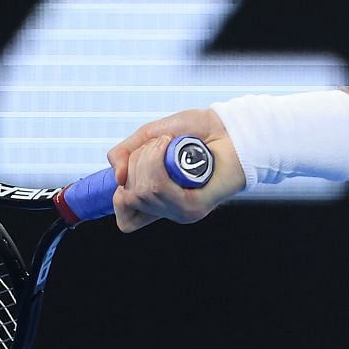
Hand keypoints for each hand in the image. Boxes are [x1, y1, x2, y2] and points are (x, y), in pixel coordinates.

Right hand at [106, 107, 247, 232]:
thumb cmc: (198, 131)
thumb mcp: (151, 135)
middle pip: (128, 198)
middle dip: (136, 162)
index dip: (120, 196)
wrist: (230, 127)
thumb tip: (118, 178)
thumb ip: (125, 153)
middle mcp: (169, 210)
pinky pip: (158, 187)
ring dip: (147, 158)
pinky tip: (169, 146)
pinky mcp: (193, 207)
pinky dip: (157, 160)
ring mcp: (180, 210)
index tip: (132, 172)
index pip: (126, 221)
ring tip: (167, 142)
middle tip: (159, 144)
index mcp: (159, 199)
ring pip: (141, 191)